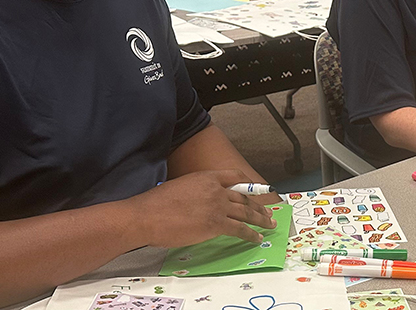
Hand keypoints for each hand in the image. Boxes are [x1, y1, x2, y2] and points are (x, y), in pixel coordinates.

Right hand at [127, 169, 275, 248]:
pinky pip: (240, 229)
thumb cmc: (156, 204)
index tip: (257, 190)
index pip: (235, 177)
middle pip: (244, 197)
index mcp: (206, 177)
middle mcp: (216, 189)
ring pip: (247, 212)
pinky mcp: (216, 224)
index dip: (249, 185)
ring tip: (269, 224)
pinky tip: (256, 238)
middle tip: (268, 212)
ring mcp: (217, 206)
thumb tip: (203, 202)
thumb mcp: (181, 187)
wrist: (147, 216)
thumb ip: (197, 191)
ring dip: (261, 219)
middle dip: (259, 206)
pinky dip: (251, 234)